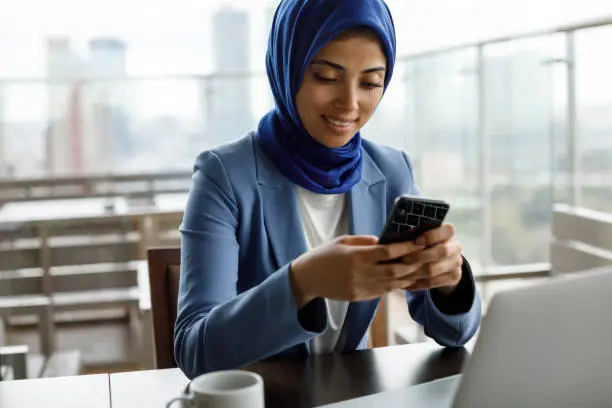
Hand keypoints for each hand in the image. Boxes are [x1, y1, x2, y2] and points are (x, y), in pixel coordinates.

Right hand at [289, 235, 425, 307]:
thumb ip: (365, 241)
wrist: (307, 279)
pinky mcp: (359, 297)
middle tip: (426, 257)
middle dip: (413, 265)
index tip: (419, 242)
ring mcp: (361, 288)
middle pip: (395, 271)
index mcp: (356, 256)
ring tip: (421, 269)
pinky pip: (383, 292)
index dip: (406, 248)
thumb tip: (385, 241)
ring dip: (408, 277)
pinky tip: (404, 279)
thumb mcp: (342, 241)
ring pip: (392, 285)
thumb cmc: (324, 255)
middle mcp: (360, 274)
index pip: (387, 252)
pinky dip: (395, 285)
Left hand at [400, 224, 462, 293]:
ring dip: (414, 273)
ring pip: (434, 270)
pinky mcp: (454, 277)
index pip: (447, 230)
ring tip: (399, 274)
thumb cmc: (426, 244)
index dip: (430, 236)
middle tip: (403, 260)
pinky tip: (405, 284)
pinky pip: (433, 283)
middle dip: (419, 256)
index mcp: (448, 233)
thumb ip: (415, 235)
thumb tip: (398, 238)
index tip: (415, 241)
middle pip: (441, 252)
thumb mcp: (423, 236)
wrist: (442, 260)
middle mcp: (455, 247)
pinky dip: (417, 284)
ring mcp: (456, 263)